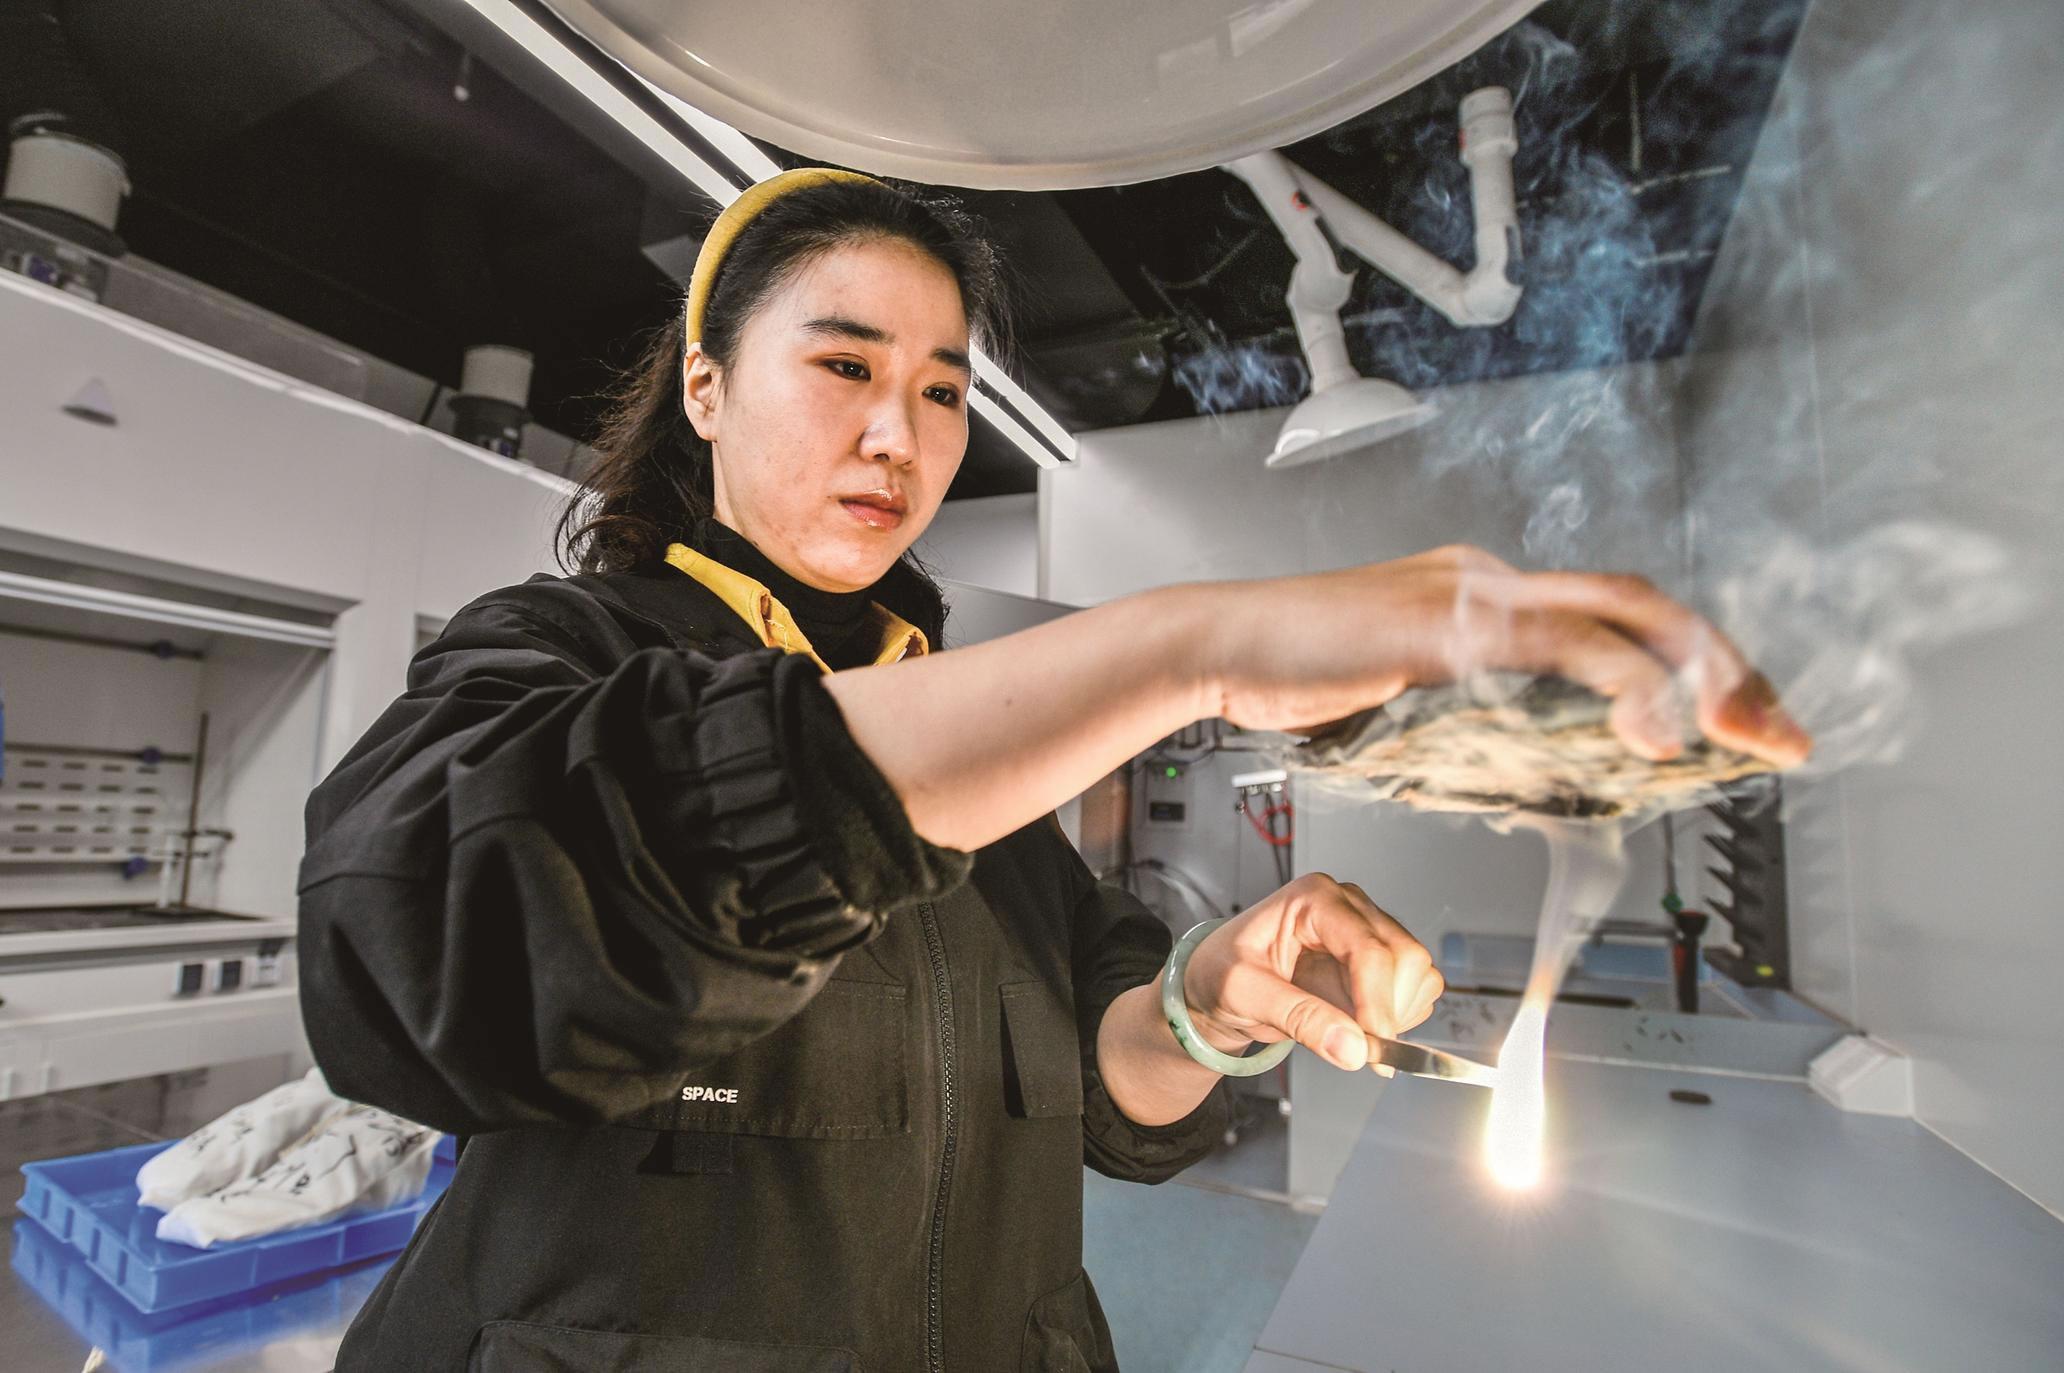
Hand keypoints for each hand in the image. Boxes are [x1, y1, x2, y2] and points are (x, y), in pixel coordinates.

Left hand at [1179, 874, 1441, 1073]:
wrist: (1218, 980)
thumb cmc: (1222, 972)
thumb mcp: (1243, 994)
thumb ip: (1298, 1018)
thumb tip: (1352, 1049)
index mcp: (1314, 899)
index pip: (1368, 947)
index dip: (1377, 1000)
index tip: (1373, 1044)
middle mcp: (1350, 906)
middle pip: (1404, 957)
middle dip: (1388, 1010)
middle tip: (1359, 1049)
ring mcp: (1369, 929)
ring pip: (1418, 972)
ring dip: (1397, 1014)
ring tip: (1349, 1032)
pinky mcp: (1381, 957)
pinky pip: (1416, 988)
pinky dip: (1400, 1016)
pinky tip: (1360, 1024)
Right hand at [1194, 545, 1813, 766]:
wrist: (1217, 649)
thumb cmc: (1293, 680)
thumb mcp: (1405, 704)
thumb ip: (1469, 719)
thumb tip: (1532, 768)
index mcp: (1484, 596)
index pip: (1613, 618)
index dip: (1687, 666)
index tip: (1736, 720)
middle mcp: (1492, 580)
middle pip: (1643, 606)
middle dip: (1726, 668)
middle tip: (1781, 732)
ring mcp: (1473, 593)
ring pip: (1622, 614)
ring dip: (1701, 676)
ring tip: (1747, 734)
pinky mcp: (1451, 622)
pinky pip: (1560, 644)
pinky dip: (1621, 683)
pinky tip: (1653, 730)